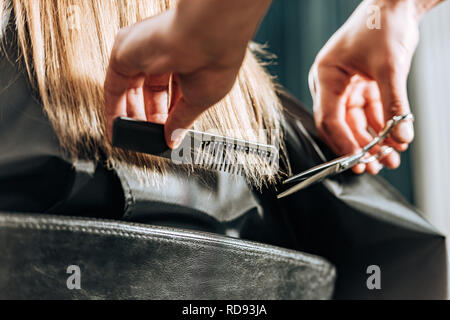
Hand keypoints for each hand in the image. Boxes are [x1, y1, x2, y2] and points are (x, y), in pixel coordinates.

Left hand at [104, 0, 271, 148]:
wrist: (205, 37)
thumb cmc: (213, 60)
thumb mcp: (199, 100)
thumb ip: (181, 121)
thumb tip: (173, 139)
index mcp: (186, 60)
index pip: (172, 92)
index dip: (169, 115)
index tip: (168, 133)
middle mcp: (163, 53)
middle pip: (149, 92)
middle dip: (150, 117)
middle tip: (152, 138)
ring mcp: (142, 52)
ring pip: (129, 89)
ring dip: (130, 116)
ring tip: (135, 139)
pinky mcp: (123, 54)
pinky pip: (113, 87)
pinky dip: (113, 109)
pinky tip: (117, 128)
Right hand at [309, 0, 420, 173]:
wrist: (395, 4)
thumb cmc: (382, 25)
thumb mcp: (389, 66)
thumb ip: (395, 105)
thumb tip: (401, 137)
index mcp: (326, 77)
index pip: (329, 118)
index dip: (342, 142)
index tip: (357, 160)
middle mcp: (332, 84)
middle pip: (340, 125)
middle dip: (357, 146)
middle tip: (373, 166)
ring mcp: (348, 86)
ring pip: (355, 123)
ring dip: (372, 140)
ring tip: (388, 158)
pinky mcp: (363, 86)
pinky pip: (370, 113)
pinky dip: (382, 127)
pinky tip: (394, 140)